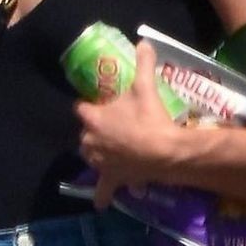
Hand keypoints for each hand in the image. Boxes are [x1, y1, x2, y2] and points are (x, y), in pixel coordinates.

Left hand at [74, 42, 177, 208]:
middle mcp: (90, 141)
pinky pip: (103, 190)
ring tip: (112, 150)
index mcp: (93, 118)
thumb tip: (143, 42)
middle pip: (85, 133)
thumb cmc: (150, 118)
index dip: (90, 106)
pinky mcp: (111, 178)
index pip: (82, 108)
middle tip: (114, 127)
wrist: (164, 151)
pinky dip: (102, 196)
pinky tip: (101, 204)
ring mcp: (99, 162)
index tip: (100, 104)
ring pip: (91, 156)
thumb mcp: (146, 87)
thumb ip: (143, 64)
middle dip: (95, 130)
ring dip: (98, 153)